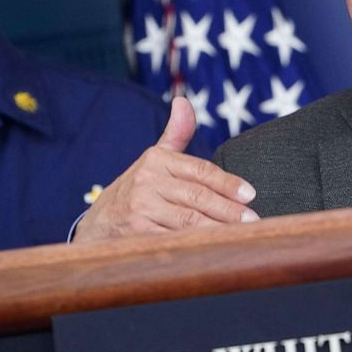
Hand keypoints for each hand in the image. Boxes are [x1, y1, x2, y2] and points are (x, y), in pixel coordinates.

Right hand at [72, 97, 258, 242]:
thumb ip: (176, 133)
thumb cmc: (137, 190)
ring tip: (242, 236)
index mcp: (157, 160)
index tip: (250, 194)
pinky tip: (215, 249)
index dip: (227, 183)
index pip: (200, 171)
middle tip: (253, 220)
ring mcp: (141, 209)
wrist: (98, 224)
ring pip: (188, 221)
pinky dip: (196, 246)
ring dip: (218, 229)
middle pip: (197, 197)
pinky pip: (175, 241)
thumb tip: (184, 102)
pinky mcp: (137, 234)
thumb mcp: (154, 158)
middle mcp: (147, 182)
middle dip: (228, 210)